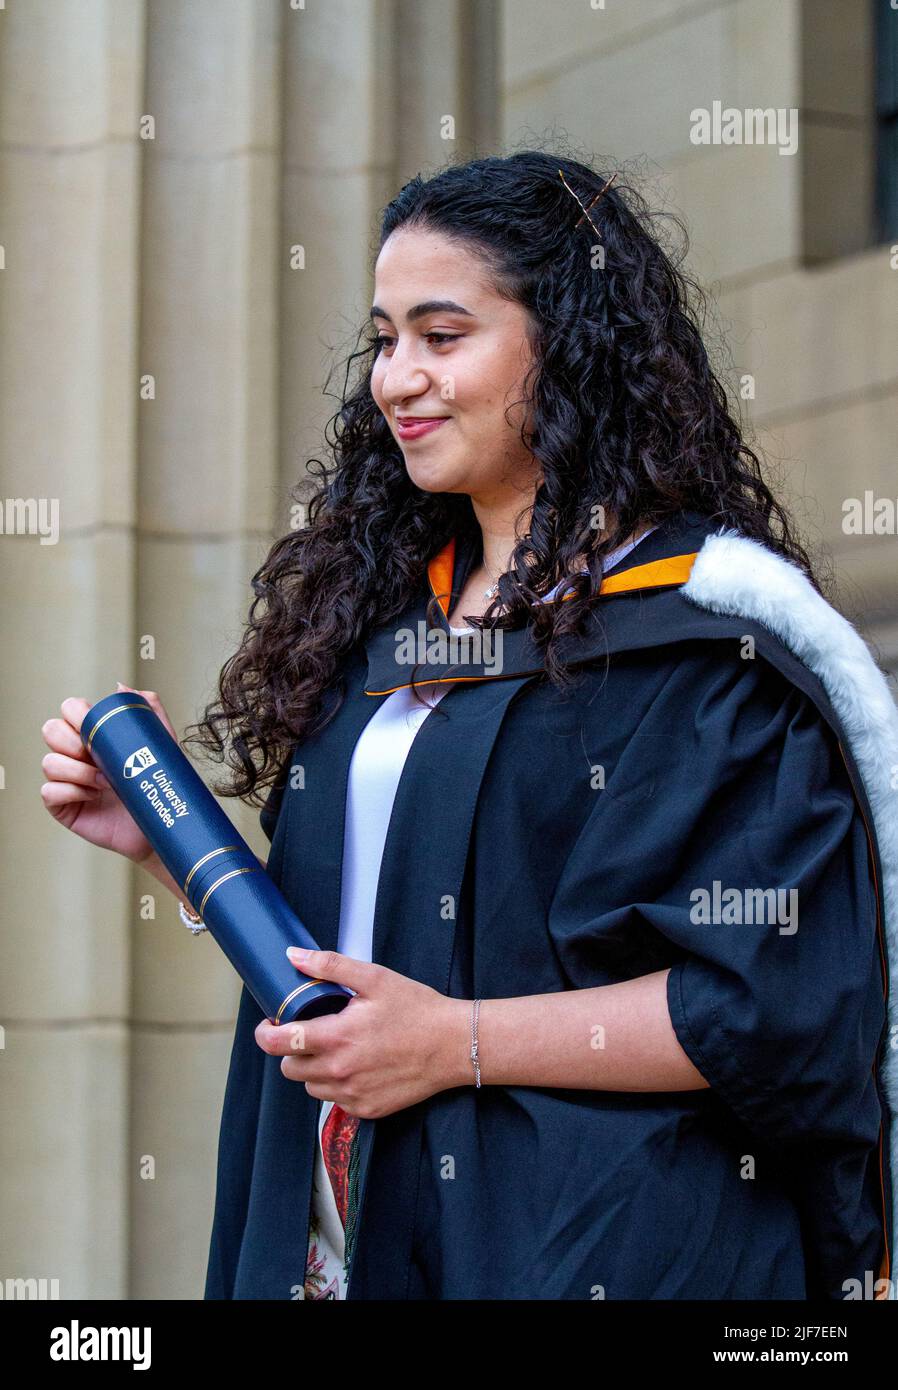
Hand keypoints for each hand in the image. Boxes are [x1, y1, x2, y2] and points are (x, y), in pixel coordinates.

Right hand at [40, 681, 178, 864]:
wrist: (161, 823)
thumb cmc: (157, 784)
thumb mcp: (159, 742)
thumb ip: (147, 710)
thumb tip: (121, 687)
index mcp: (93, 735)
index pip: (69, 710)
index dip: (77, 714)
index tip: (97, 727)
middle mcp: (76, 754)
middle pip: (51, 730)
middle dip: (71, 740)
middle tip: (98, 755)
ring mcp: (67, 780)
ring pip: (49, 762)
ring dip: (77, 770)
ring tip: (105, 781)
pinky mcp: (64, 806)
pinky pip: (49, 792)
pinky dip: (71, 791)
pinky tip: (93, 795)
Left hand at [254, 948, 471, 1117]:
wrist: (454, 1045)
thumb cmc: (418, 1010)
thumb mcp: (375, 979)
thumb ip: (330, 966)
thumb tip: (294, 956)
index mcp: (336, 1037)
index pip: (278, 1043)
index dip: (266, 1033)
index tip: (270, 1024)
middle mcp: (339, 1072)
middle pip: (289, 1068)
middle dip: (294, 1049)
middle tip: (313, 1032)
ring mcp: (352, 1095)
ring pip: (310, 1087)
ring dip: (315, 1069)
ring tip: (339, 1048)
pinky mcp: (366, 1110)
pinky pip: (336, 1100)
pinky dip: (339, 1085)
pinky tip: (359, 1066)